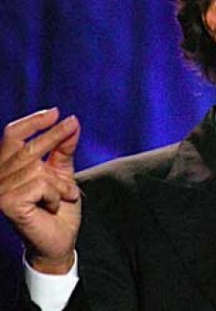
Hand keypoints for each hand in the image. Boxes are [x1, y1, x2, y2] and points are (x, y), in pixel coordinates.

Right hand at [0, 108, 81, 273]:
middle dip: (54, 136)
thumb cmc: (58, 208)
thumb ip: (63, 149)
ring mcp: (0, 190)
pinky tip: (53, 205)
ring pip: (39, 169)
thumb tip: (72, 122)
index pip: (13, 135)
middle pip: (28, 147)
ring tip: (65, 195)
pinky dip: (55, 194)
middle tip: (72, 124)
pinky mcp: (7, 203)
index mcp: (9, 166)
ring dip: (60, 182)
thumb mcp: (63, 173)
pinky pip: (41, 184)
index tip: (56, 112)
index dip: (32, 122)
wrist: (60, 240)